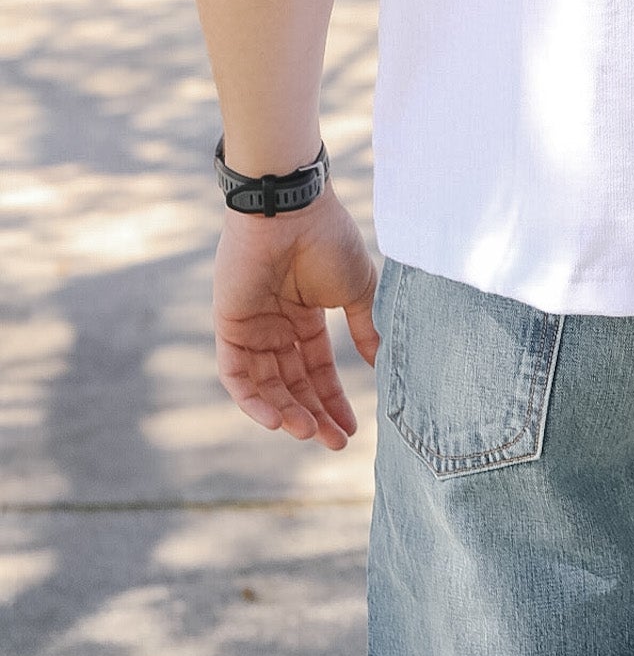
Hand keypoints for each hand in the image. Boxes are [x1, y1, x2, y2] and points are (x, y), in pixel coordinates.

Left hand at [213, 184, 379, 449]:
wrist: (294, 211)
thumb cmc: (329, 241)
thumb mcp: (358, 289)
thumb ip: (366, 327)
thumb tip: (382, 363)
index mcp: (305, 316)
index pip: (317, 370)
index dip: (333, 400)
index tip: (351, 430)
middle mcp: (276, 327)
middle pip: (293, 385)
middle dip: (313, 415)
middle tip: (334, 443)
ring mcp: (251, 328)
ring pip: (266, 386)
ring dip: (286, 413)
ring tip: (310, 433)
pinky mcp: (229, 326)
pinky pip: (236, 376)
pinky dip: (254, 401)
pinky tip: (278, 419)